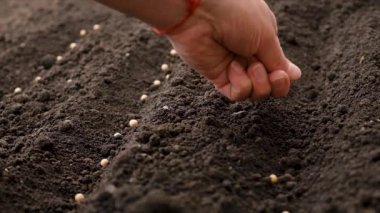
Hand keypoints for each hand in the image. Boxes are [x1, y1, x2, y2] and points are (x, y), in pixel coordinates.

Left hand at [167, 0, 300, 100]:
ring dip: (259, 84)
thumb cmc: (237, 15)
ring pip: (255, 92)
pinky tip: (233, 69)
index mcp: (263, 41)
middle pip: (269, 85)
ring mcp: (233, 67)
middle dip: (275, 85)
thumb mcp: (266, 36)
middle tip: (275, 76)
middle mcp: (249, 56)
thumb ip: (279, 61)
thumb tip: (295, 75)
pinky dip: (241, 85)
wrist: (200, 12)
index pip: (278, 69)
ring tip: (252, 67)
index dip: (283, 78)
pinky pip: (237, 93)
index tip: (284, 74)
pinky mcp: (218, 77)